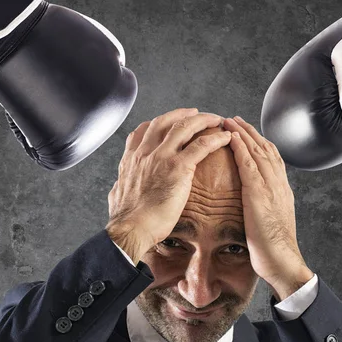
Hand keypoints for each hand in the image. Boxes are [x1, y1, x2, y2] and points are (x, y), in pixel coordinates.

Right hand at [106, 108, 231, 264]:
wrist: (131, 228)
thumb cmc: (125, 220)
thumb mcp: (116, 195)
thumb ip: (120, 186)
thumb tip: (118, 188)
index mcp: (131, 159)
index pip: (142, 130)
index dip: (157, 123)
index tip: (168, 123)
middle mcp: (145, 153)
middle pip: (164, 121)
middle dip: (182, 114)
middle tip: (195, 113)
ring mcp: (161, 157)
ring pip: (184, 126)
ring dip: (202, 120)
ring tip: (214, 120)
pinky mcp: (178, 167)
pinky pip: (201, 145)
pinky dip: (215, 139)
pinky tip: (225, 138)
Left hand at [223, 116, 311, 290]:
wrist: (282, 260)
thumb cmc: (273, 246)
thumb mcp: (271, 219)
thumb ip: (265, 204)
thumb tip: (254, 200)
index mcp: (281, 188)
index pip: (271, 157)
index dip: (258, 141)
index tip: (246, 131)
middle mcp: (279, 183)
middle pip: (265, 148)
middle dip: (249, 131)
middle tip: (235, 118)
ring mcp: (271, 187)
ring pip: (258, 151)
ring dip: (243, 133)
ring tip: (230, 120)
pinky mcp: (260, 194)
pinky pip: (249, 165)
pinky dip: (241, 148)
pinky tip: (232, 138)